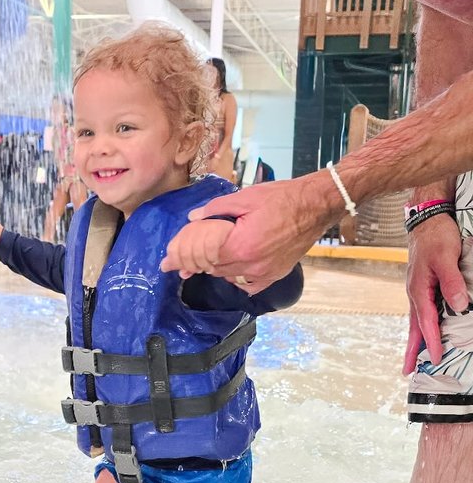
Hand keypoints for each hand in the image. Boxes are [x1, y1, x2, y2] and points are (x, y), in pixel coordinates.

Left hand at [162, 175, 335, 292]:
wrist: (316, 206)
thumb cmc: (280, 198)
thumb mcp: (244, 198)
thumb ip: (215, 211)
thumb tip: (193, 218)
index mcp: (240, 245)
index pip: (203, 257)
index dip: (183, 258)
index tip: (167, 262)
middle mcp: (251, 264)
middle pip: (213, 269)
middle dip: (194, 265)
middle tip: (176, 264)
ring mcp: (265, 272)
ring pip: (229, 277)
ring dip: (213, 270)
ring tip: (196, 267)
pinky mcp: (276, 274)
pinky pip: (249, 284)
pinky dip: (236, 279)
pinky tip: (229, 271)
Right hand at [403, 215, 465, 374]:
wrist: (427, 220)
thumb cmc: (436, 237)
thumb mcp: (447, 259)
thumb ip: (452, 282)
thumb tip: (459, 305)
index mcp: (419, 289)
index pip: (426, 322)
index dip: (431, 341)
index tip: (436, 359)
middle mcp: (414, 292)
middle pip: (413, 327)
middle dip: (410, 350)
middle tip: (406, 371)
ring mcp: (416, 290)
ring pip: (415, 320)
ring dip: (415, 340)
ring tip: (413, 358)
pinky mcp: (421, 285)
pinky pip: (420, 311)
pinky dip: (420, 326)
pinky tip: (424, 331)